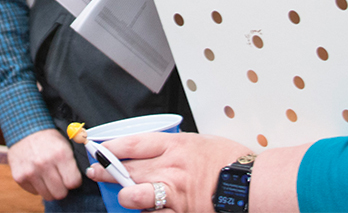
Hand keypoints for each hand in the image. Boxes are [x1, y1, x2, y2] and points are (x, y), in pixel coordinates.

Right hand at [7, 129, 82, 200]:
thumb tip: (87, 175)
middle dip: (62, 187)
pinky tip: (37, 174)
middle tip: (59, 177)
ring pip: (48, 195)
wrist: (24, 128)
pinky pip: (35, 192)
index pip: (73, 183)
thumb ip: (74, 162)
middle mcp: (44, 164)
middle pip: (60, 193)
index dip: (74, 180)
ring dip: (50, 188)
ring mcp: (30, 172)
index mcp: (60, 154)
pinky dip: (38, 186)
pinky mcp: (19, 177)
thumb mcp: (65, 143)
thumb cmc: (48, 138)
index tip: (71, 176)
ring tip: (48, 175)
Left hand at [87, 132, 249, 212]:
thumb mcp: (200, 141)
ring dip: (124, 195)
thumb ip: (175, 146)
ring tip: (120, 195)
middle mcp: (170, 167)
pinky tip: (143, 212)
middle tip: (95, 171)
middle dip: (107, 170)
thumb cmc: (231, 161)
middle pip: (128, 168)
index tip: (99, 148)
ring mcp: (174, 192)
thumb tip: (155, 149)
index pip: (132, 143)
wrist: (252, 184)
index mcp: (175, 145)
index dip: (111, 147)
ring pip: (136, 194)